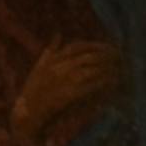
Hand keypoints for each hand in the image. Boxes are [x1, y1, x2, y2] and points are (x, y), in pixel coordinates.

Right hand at [3, 23, 125, 145]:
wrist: (26, 112)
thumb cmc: (32, 90)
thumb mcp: (39, 65)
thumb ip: (50, 49)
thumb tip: (58, 33)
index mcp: (54, 58)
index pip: (78, 46)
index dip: (94, 45)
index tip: (106, 47)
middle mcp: (61, 67)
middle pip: (89, 56)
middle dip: (106, 55)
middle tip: (119, 56)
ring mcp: (65, 81)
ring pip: (91, 69)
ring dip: (107, 67)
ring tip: (119, 67)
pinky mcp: (69, 95)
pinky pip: (90, 86)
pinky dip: (102, 82)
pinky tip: (111, 81)